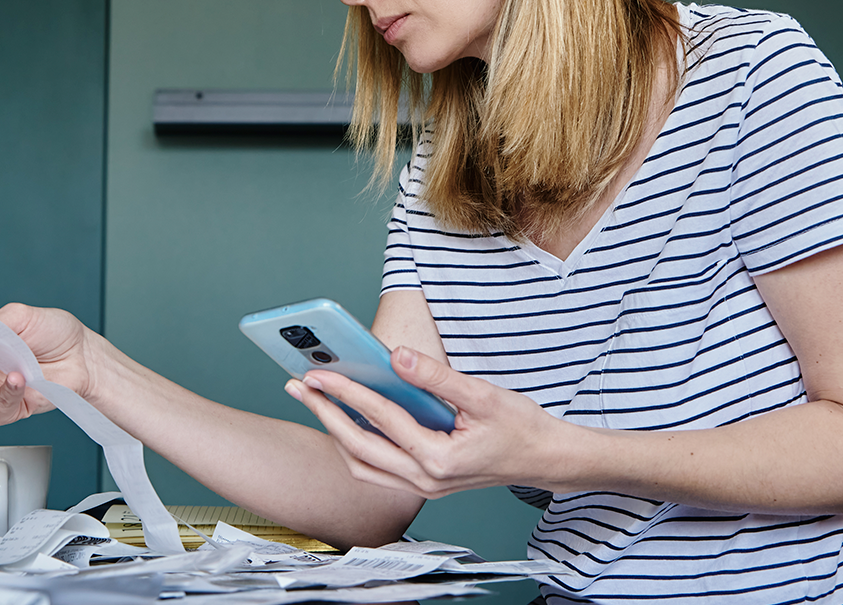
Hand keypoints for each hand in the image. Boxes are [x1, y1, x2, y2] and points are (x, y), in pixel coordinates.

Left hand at [286, 346, 566, 498]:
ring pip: (362, 465)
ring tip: (316, 401)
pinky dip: (355, 446)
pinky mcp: (423, 484)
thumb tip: (396, 355)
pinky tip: (347, 421)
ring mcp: (422, 487)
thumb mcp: (483, 395)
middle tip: (298, 386)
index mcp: (439, 459)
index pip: (381, 420)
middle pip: (358, 448)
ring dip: (335, 434)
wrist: (545, 459)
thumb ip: (436, 377)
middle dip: (324, 414)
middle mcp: (425, 480)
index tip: (318, 372)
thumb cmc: (520, 428)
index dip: (347, 392)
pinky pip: (376, 469)